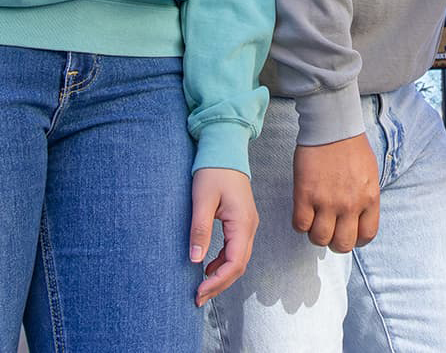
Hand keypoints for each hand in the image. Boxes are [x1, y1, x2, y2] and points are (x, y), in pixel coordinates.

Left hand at [189, 167, 256, 306]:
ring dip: (222, 276)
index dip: (217, 282)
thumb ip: (199, 230)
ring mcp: (248, 224)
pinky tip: (209, 267)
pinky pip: (236, 249)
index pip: (234, 263)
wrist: (225, 149)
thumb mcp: (202, 200)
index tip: (199, 292)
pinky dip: (223, 263)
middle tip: (198, 297)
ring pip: (239, 259)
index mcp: (242, 222)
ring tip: (202, 287)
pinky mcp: (242, 221)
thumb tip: (195, 259)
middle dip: (219, 284)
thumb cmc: (213, 170)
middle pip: (239, 266)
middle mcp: (250, 226)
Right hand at [292, 135, 378, 252]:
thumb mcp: (369, 175)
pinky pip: (300, 224)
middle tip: (329, 231)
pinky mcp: (306, 194)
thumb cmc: (351, 147)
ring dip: (315, 234)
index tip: (348, 234)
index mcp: (370, 199)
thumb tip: (358, 216)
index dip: (356, 240)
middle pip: (343, 244)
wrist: (332, 126)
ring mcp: (327, 201)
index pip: (367, 236)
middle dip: (335, 243)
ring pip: (320, 238)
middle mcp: (350, 204)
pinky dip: (300, 223)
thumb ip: (365, 198)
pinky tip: (303, 211)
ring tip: (314, 221)